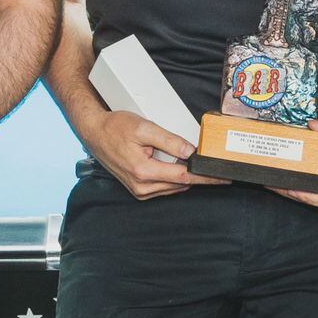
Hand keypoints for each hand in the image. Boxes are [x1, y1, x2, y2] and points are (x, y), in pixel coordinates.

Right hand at [79, 108, 227, 199]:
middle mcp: (141, 186)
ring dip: (183, 174)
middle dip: (196, 174)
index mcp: (143, 171)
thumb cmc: (115, 127)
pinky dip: (172, 176)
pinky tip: (171, 163)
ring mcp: (139, 190)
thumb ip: (169, 141)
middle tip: (209, 162)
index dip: (206, 177)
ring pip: (173, 186)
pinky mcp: (138, 189)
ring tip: (186, 158)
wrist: (94, 133)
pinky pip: (164, 186)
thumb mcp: (144, 128)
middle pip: (181, 183)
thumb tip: (191, 152)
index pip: (184, 177)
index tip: (223, 178)